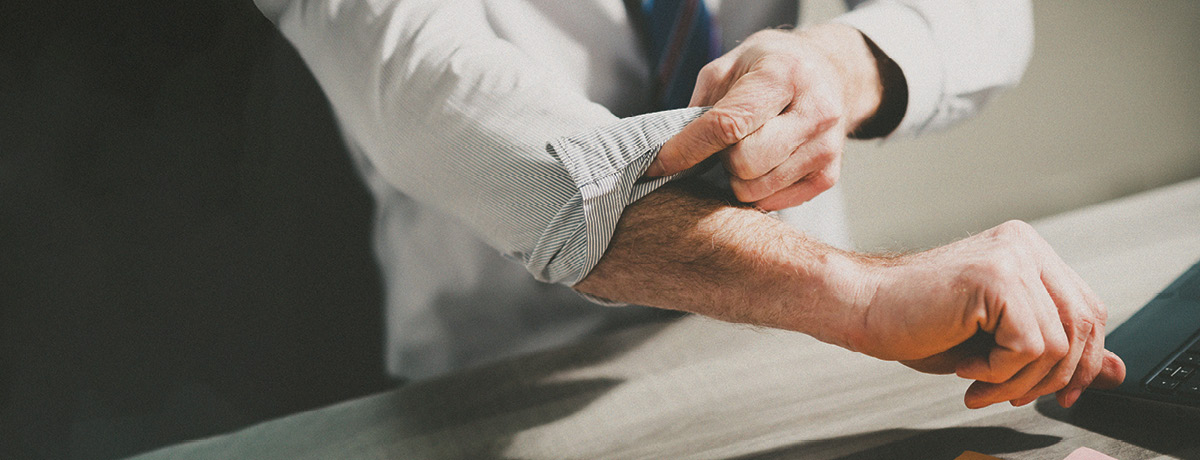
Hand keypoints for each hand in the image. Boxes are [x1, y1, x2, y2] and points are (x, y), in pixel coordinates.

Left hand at [647, 24, 882, 210]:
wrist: (831, 73)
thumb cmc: (772, 67)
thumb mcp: (731, 65)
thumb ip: (702, 103)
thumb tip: (672, 151)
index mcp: (784, 76)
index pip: (728, 124)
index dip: (687, 148)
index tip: (658, 163)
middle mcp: (814, 112)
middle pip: (744, 163)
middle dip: (722, 158)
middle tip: (726, 142)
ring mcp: (826, 147)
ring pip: (756, 189)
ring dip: (738, 176)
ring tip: (747, 149)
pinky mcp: (828, 176)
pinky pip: (773, 202)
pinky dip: (757, 190)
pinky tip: (763, 164)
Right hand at [844, 220, 1126, 408]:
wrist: (860, 306)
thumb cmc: (913, 321)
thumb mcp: (996, 342)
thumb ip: (1057, 350)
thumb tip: (1113, 371)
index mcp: (1026, 252)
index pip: (1088, 310)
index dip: (1083, 361)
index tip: (1061, 393)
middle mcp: (1024, 246)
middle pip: (1085, 325)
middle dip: (1056, 377)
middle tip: (1012, 396)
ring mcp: (1012, 257)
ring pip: (1058, 344)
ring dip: (1018, 381)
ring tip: (977, 382)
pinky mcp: (996, 279)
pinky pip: (1031, 346)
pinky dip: (999, 372)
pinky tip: (966, 366)